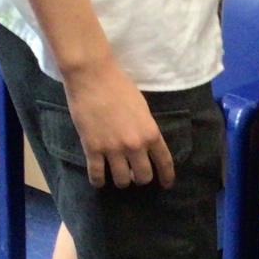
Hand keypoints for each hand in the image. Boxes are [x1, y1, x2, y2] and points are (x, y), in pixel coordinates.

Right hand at [62, 58, 173, 188]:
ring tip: (117, 175)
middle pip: (143, 177)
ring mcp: (113, 149)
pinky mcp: (92, 148)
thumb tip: (146, 147)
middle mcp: (135, 146)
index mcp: (151, 134)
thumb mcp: (143, 109)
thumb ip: (146, 130)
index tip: (165, 184)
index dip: (166, 177)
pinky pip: (97, 175)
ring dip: (121, 181)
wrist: (92, 75)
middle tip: (134, 174)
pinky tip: (99, 180)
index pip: (165, 163)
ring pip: (122, 181)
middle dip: (140, 179)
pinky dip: (98, 181)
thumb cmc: (119, 86)